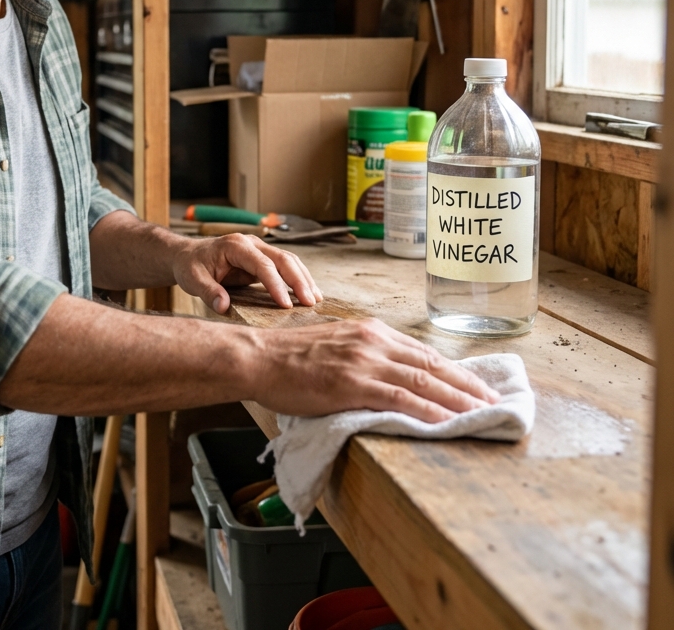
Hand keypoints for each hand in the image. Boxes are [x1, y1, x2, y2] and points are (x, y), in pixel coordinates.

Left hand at [172, 233, 320, 312]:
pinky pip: (285, 266)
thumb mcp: (192, 279)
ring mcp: (259, 249)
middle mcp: (251, 244)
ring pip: (289, 260)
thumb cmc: (191, 266)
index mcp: (235, 246)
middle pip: (283, 259)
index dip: (276, 284)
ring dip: (303, 279)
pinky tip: (308, 292)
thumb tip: (223, 307)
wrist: (188, 255)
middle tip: (310, 303)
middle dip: (298, 281)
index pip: (262, 265)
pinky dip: (298, 278)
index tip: (285, 305)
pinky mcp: (263, 259)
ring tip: (315, 299)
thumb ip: (208, 291)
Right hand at [255, 317, 500, 420]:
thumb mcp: (336, 347)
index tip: (478, 387)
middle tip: (495, 404)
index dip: (456, 372)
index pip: (424, 353)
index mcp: (371, 331)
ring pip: (423, 382)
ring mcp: (364, 361)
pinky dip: (428, 411)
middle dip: (468, 386)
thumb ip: (366, 357)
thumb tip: (393, 377)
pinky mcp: (352, 384)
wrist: (258, 357)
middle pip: (432, 365)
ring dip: (458, 401)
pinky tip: (447, 422)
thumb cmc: (291, 357)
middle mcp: (373, 341)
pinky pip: (400, 398)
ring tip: (482, 416)